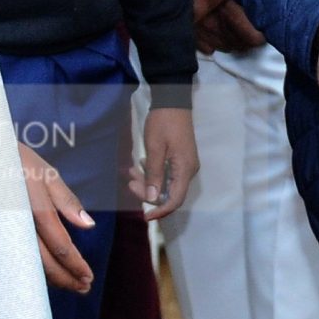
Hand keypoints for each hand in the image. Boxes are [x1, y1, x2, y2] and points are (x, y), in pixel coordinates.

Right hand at [17, 143, 93, 293]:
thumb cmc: (16, 161)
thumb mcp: (45, 173)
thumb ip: (66, 200)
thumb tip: (89, 226)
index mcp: (33, 204)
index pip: (59, 243)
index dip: (75, 264)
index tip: (88, 277)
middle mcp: (17, 221)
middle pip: (43, 259)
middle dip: (65, 278)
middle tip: (84, 288)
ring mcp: (1, 228)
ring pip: (27, 262)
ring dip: (50, 277)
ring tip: (69, 285)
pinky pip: (14, 257)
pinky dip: (32, 268)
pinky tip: (44, 273)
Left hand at [130, 107, 198, 222]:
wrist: (172, 101)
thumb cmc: (163, 123)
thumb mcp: (155, 148)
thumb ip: (154, 175)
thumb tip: (153, 199)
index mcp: (185, 169)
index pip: (175, 200)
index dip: (161, 211)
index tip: (145, 216)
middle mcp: (188, 171)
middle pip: (169, 193)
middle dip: (148, 192)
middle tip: (130, 182)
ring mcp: (185, 165)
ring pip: (166, 184)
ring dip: (148, 181)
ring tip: (131, 171)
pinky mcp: (180, 159)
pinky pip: (166, 174)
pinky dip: (152, 173)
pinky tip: (140, 165)